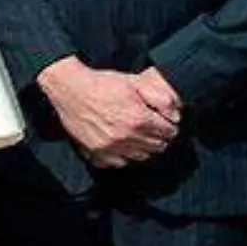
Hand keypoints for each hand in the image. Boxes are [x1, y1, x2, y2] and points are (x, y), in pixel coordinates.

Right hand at [38, 57, 178, 168]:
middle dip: (159, 138)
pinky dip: (124, 156)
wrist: (70, 89)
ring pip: (140, 157)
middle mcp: (126, 137)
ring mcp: (110, 147)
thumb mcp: (134, 82)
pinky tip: (122, 146)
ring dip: (144, 148)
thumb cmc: (102, 83)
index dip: (169, 127)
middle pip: (156, 146)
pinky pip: (119, 163)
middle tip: (154, 130)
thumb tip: (176, 115)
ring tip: (139, 137)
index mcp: (139, 119)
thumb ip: (160, 98)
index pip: (168, 132)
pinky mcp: (96, 152)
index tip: (166, 124)